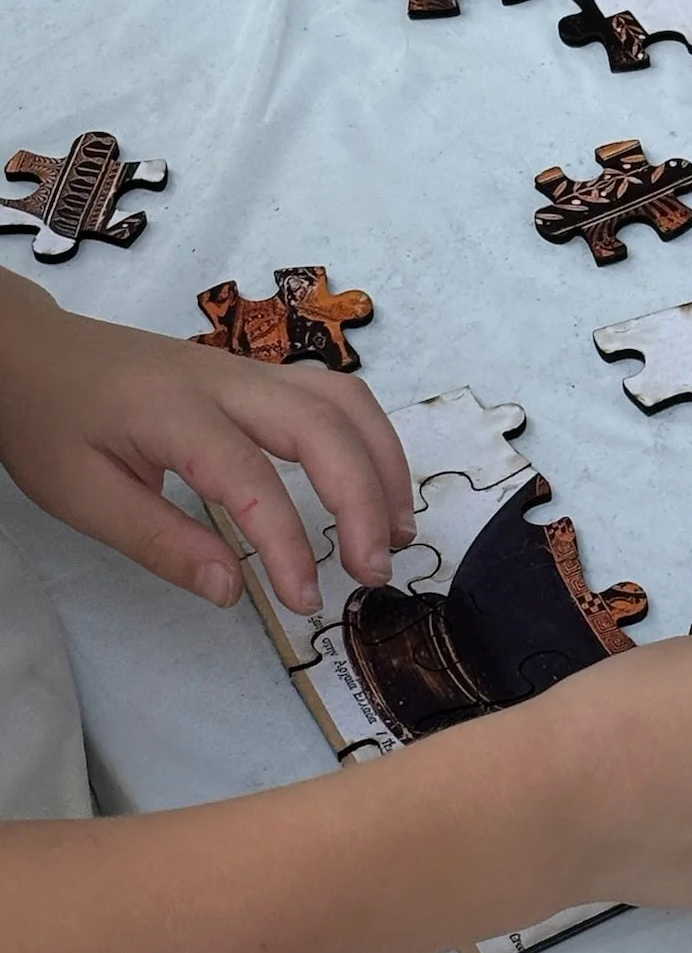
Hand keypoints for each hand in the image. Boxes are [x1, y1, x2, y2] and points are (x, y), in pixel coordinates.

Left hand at [0, 273, 412, 614]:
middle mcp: (226, 382)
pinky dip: (369, 440)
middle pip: (323, 426)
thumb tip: (231, 591)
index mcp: (174, 414)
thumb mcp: (82, 497)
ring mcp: (249, 372)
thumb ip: (159, 543)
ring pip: (344, 401)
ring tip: (395, 531)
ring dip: (382, 464)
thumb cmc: (51, 425)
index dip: (287, 545)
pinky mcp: (258, 376)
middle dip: (363, 500)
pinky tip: (374, 487)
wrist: (33, 352)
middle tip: (373, 571)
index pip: (252, 480)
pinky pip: (335, 396)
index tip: (304, 601)